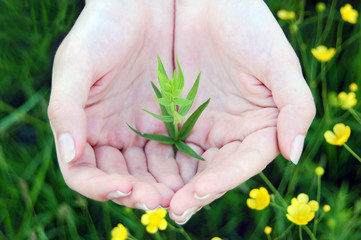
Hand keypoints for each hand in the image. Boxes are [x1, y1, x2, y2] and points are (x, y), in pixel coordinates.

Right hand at [48, 0, 180, 209]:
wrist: (142, 5)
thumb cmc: (103, 28)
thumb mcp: (78, 63)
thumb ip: (66, 109)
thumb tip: (69, 154)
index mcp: (84, 127)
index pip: (84, 172)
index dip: (100, 187)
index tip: (123, 188)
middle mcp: (111, 135)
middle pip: (120, 178)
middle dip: (137, 193)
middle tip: (159, 200)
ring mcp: (139, 131)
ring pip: (148, 172)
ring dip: (161, 186)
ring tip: (178, 194)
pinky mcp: (166, 122)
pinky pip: (172, 153)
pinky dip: (179, 167)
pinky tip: (193, 173)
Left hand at [168, 0, 314, 223]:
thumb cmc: (245, 23)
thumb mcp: (276, 60)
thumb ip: (295, 106)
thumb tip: (294, 154)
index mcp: (255, 126)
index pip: (241, 163)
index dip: (221, 182)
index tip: (195, 195)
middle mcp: (226, 133)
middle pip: (210, 173)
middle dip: (191, 192)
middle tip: (171, 209)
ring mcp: (196, 126)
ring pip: (183, 166)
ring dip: (167, 184)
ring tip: (149, 198)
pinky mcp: (169, 117)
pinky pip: (158, 146)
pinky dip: (149, 163)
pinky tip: (136, 174)